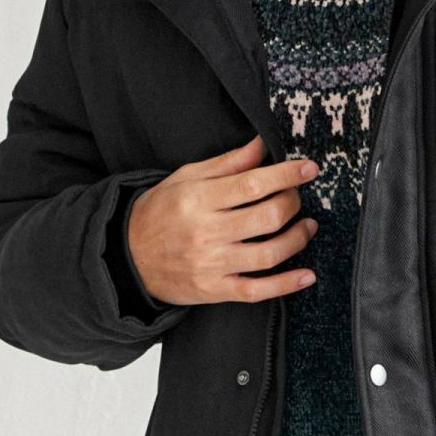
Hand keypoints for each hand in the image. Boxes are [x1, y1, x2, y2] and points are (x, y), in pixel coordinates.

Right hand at [126, 134, 319, 305]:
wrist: (126, 258)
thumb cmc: (159, 212)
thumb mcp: (186, 178)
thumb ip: (228, 163)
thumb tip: (263, 144)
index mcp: (198, 199)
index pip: (253, 184)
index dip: (286, 175)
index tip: (309, 168)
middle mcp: (206, 232)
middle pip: (267, 217)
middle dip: (292, 203)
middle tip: (297, 196)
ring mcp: (211, 265)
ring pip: (269, 254)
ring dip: (298, 238)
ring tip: (307, 227)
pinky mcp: (214, 290)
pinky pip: (257, 290)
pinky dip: (286, 285)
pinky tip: (306, 276)